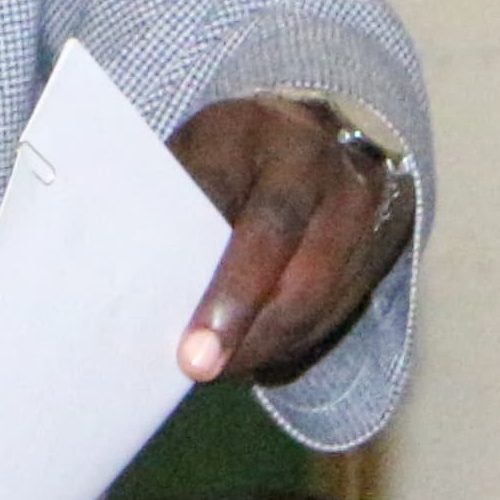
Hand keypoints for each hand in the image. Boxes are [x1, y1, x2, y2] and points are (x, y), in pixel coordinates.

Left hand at [168, 95, 412, 383]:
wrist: (326, 134)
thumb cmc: (235, 152)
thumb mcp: (197, 149)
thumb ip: (173, 197)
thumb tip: (124, 269)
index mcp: (250, 127)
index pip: (219, 186)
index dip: (190, 248)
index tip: (165, 305)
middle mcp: (310, 162)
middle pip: (275, 238)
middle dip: (237, 311)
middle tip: (198, 365)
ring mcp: (354, 205)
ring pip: (315, 285)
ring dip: (265, 339)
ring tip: (220, 372)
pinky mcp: (376, 248)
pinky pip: (336, 307)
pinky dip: (292, 340)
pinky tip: (255, 358)